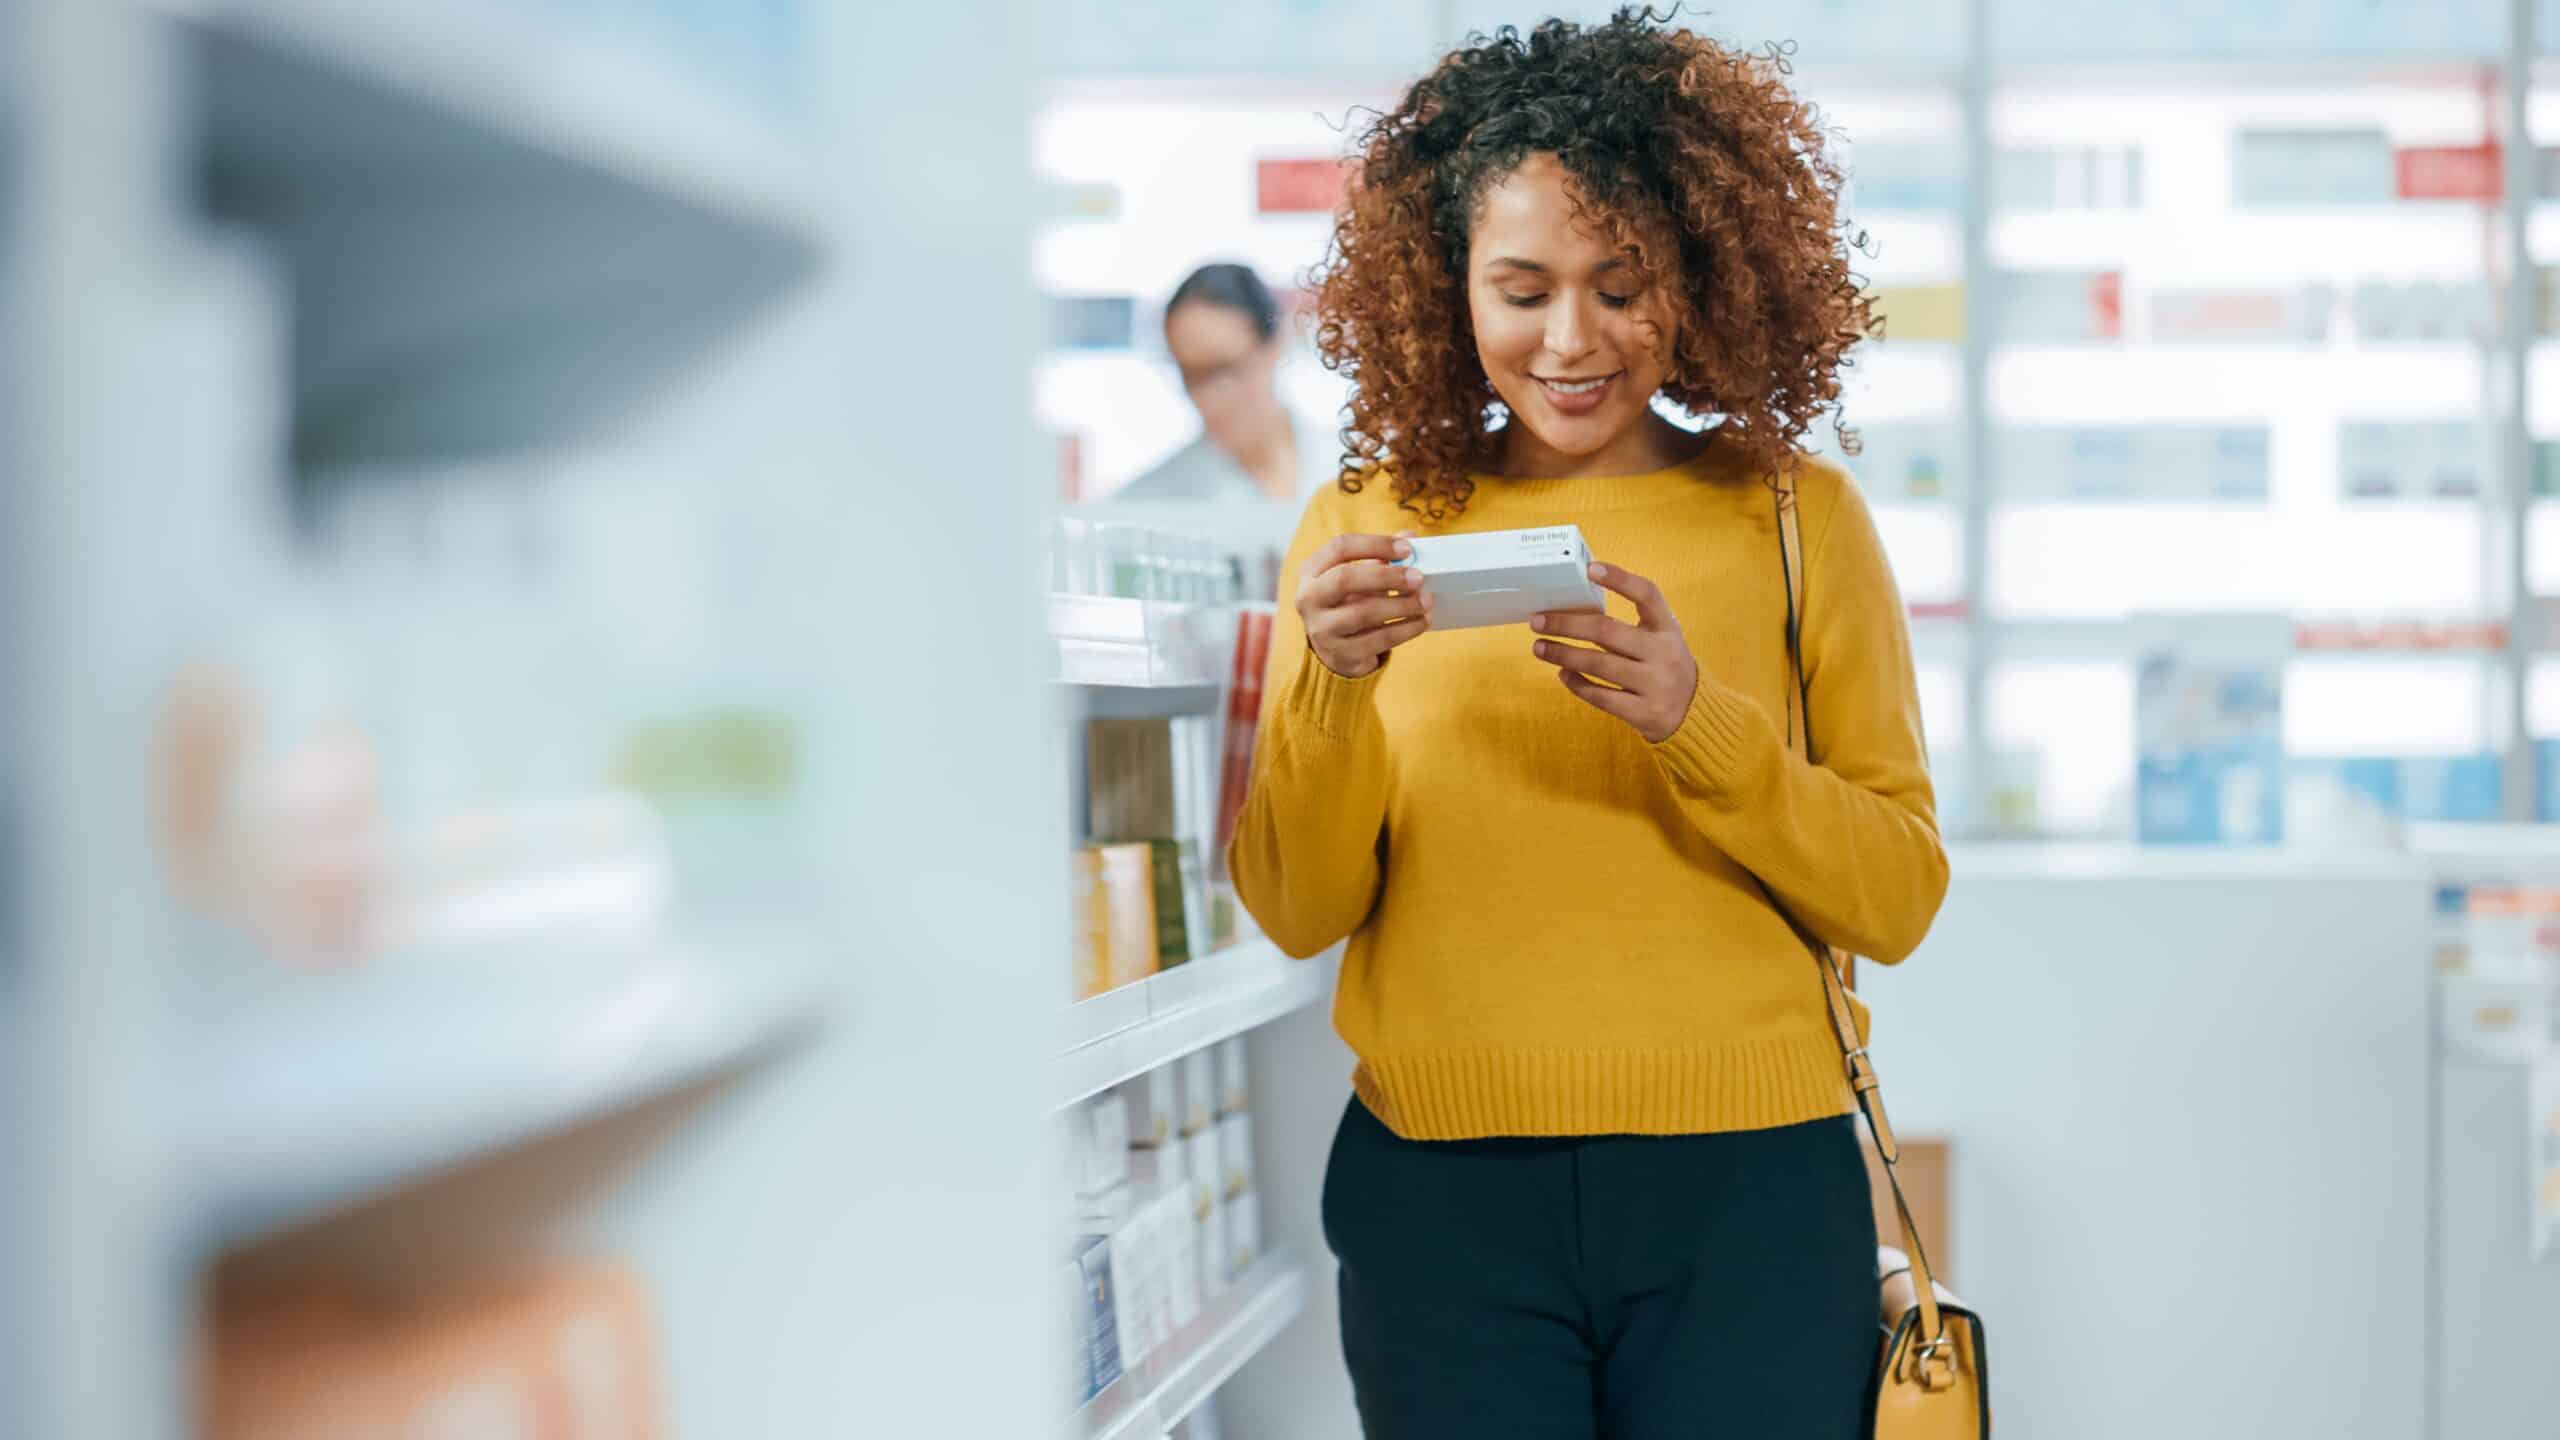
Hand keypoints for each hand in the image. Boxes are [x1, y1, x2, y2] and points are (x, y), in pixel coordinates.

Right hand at [1296, 532, 1433, 678]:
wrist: (1336, 648)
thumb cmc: (1350, 601)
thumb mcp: (1359, 576)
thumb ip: (1381, 555)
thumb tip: (1410, 536)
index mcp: (1311, 570)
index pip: (1340, 547)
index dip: (1376, 544)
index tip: (1407, 548)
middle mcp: (1308, 598)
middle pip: (1344, 579)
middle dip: (1386, 576)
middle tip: (1418, 577)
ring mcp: (1321, 629)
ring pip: (1362, 613)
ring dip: (1401, 605)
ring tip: (1425, 601)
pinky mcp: (1340, 654)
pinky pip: (1378, 640)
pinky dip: (1406, 629)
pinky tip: (1422, 621)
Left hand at [1531, 562, 1697, 742]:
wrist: (1695, 713)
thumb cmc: (1665, 667)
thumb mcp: (1659, 640)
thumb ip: (1626, 628)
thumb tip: (1570, 614)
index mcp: (1668, 628)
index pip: (1647, 594)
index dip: (1620, 579)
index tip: (1590, 569)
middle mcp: (1664, 653)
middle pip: (1607, 631)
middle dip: (1567, 624)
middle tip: (1537, 620)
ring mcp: (1655, 684)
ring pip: (1599, 664)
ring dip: (1563, 654)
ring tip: (1539, 647)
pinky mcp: (1644, 712)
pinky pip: (1601, 697)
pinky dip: (1577, 684)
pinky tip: (1562, 674)